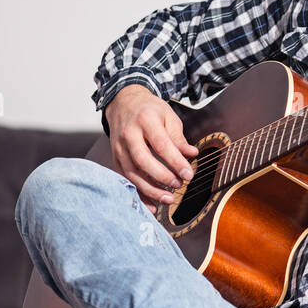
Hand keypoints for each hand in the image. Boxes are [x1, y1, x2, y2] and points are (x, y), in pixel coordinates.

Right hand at [105, 85, 199, 207]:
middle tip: (178, 185)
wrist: (124, 103)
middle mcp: (128, 134)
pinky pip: (125, 178)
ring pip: (131, 172)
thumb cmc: (149, 110)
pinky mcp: (115, 158)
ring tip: (168, 199)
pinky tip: (151, 204)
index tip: (189, 174)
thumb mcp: (168, 116)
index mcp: (145, 120)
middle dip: (161, 176)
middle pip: (142, 160)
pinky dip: (138, 193)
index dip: (175, 161)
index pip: (161, 144)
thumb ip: (179, 137)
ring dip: (150, 189)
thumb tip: (192, 154)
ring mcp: (119, 147)